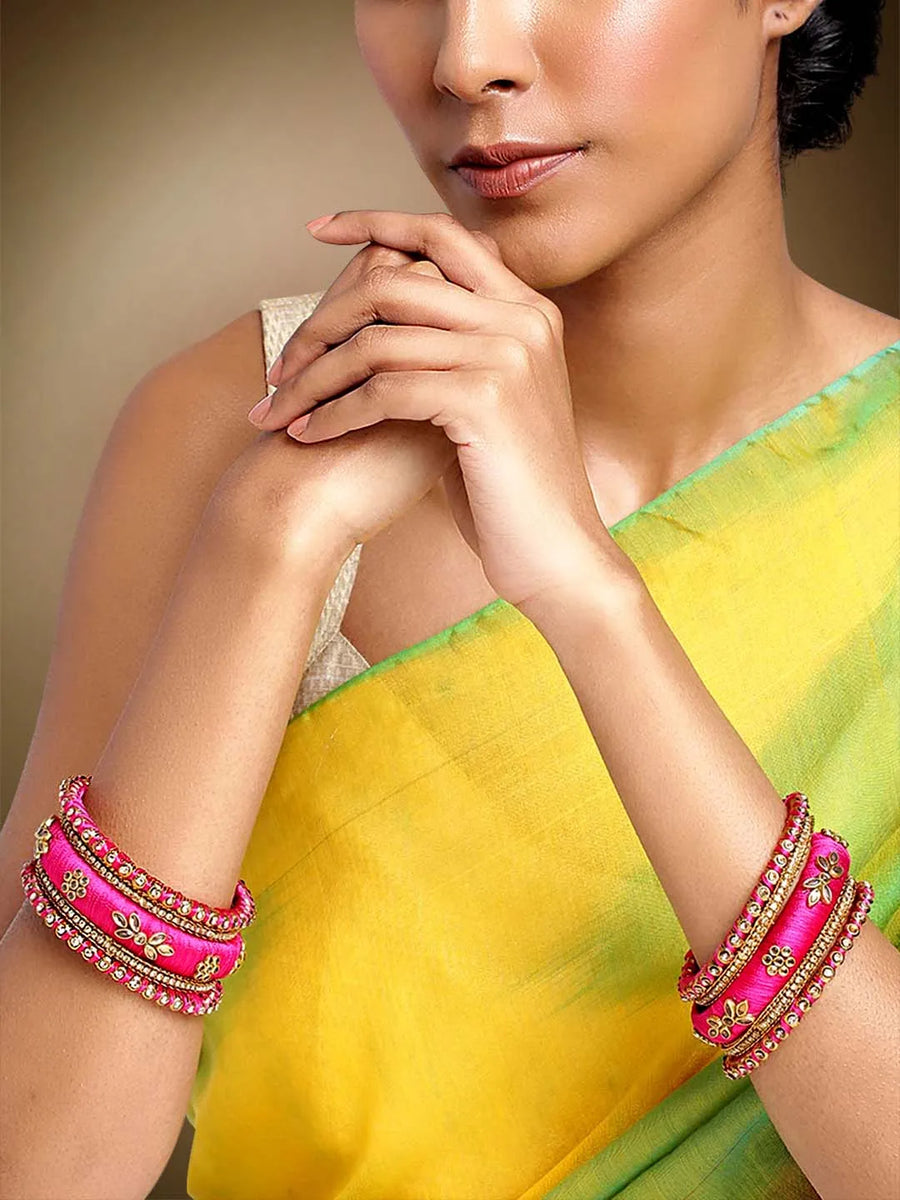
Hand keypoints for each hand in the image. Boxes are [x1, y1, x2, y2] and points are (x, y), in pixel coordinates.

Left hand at [252, 209, 625, 608]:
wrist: (559, 556)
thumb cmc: (509, 490)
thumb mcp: (485, 404)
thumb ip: (449, 353)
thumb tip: (384, 324)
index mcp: (526, 309)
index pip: (442, 235)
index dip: (375, 221)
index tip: (319, 229)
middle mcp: (522, 319)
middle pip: (392, 282)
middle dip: (321, 321)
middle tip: (279, 368)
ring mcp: (508, 356)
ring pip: (377, 341)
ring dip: (313, 379)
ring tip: (277, 411)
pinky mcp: (487, 401)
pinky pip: (383, 390)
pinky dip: (334, 414)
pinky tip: (308, 436)